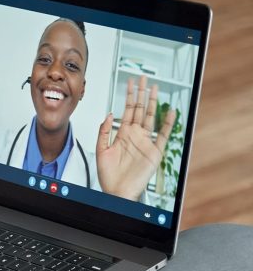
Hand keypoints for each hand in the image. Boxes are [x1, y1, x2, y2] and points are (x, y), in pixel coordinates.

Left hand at [96, 76, 175, 200]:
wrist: (117, 192)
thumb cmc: (109, 175)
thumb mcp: (100, 150)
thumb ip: (103, 131)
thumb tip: (108, 114)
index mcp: (122, 134)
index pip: (127, 110)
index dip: (129, 96)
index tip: (130, 83)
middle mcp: (135, 135)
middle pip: (140, 109)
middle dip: (141, 93)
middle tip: (143, 78)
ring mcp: (145, 142)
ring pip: (151, 118)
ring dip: (153, 103)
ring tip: (155, 89)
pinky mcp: (154, 152)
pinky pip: (162, 135)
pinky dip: (168, 123)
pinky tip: (170, 111)